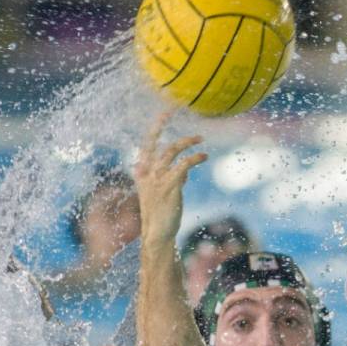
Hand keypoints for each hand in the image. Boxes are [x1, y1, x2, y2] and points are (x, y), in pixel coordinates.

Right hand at [134, 109, 206, 245]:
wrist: (158, 234)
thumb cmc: (162, 215)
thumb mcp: (164, 193)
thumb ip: (173, 178)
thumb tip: (185, 171)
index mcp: (143, 174)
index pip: (146, 145)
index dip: (155, 128)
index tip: (164, 113)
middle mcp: (147, 174)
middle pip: (155, 143)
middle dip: (161, 124)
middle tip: (173, 110)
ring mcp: (157, 179)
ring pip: (170, 151)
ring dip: (186, 142)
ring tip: (200, 138)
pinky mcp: (170, 186)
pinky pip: (183, 165)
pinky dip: (194, 158)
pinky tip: (204, 156)